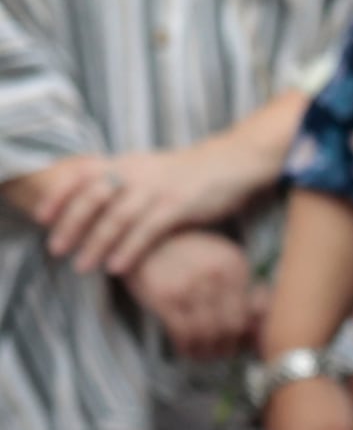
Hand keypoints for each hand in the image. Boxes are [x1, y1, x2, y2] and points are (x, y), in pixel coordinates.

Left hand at [15, 137, 268, 277]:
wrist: (234, 162)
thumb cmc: (191, 173)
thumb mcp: (151, 168)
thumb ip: (124, 181)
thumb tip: (96, 201)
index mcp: (126, 163)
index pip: (81, 175)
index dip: (59, 196)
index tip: (41, 217)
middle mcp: (136, 173)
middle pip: (91, 198)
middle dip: (70, 225)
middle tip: (56, 248)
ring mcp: (157, 189)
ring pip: (116, 218)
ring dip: (95, 244)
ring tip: (81, 266)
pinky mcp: (178, 206)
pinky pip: (146, 231)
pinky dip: (128, 250)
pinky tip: (116, 267)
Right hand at [130, 229, 254, 359]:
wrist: (144, 238)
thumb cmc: (187, 255)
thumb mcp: (220, 261)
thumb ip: (241, 288)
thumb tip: (261, 323)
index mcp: (235, 264)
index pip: (250, 313)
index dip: (247, 336)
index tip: (240, 344)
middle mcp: (216, 274)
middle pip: (231, 326)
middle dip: (228, 347)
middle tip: (220, 353)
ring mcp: (189, 284)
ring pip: (208, 333)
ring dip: (207, 351)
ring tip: (203, 355)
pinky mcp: (164, 295)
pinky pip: (183, 332)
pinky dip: (187, 347)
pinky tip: (186, 350)